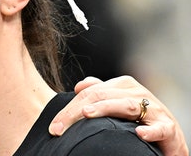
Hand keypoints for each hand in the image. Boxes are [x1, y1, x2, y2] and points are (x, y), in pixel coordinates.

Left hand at [49, 75, 187, 155]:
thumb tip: (79, 86)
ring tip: (86, 114)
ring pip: (124, 105)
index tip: (53, 126)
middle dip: (76, 112)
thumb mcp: (117, 103)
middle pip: (100, 96)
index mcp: (123, 85)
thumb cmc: (139, 119)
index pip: (90, 92)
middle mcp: (137, 93)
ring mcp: (154, 109)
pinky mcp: (168, 127)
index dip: (69, 108)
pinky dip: (150, 130)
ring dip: (104, 109)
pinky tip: (139, 134)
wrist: (169, 137)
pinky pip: (159, 128)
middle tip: (58, 128)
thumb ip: (100, 92)